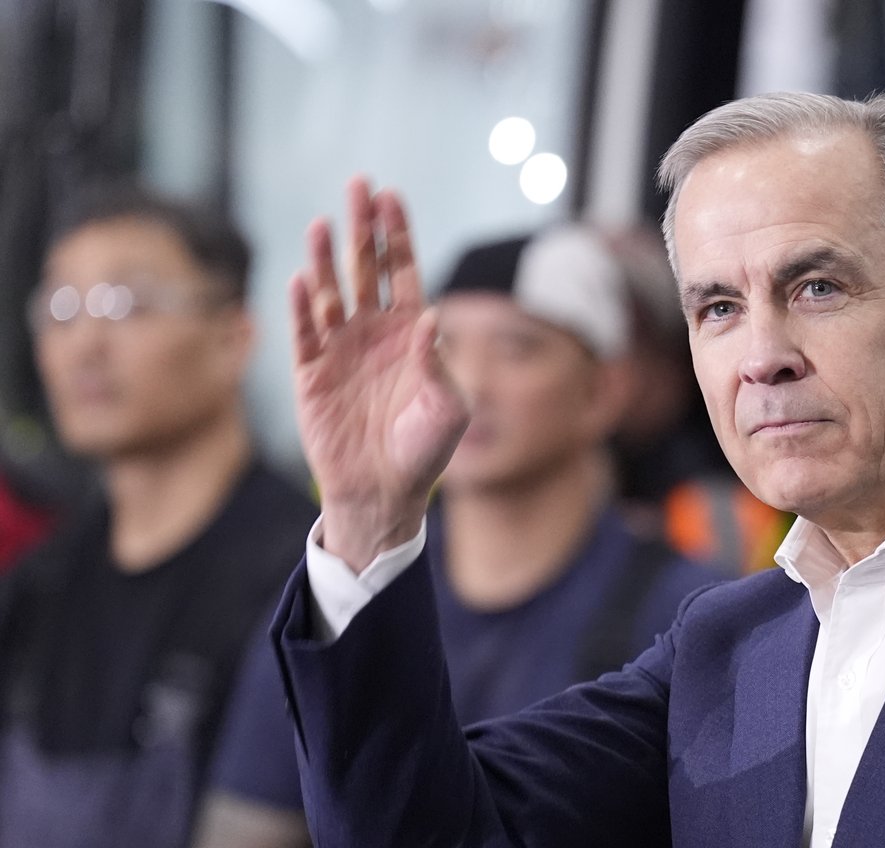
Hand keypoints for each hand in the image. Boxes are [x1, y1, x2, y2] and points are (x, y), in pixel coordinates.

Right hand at [290, 176, 469, 571]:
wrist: (385, 492)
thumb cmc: (425, 452)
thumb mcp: (448, 409)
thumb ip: (439, 364)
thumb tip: (430, 315)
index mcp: (410, 334)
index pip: (403, 272)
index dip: (397, 235)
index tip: (391, 196)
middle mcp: (373, 333)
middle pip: (365, 268)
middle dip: (363, 228)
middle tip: (358, 184)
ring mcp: (340, 350)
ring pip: (331, 292)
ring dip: (328, 259)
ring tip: (325, 224)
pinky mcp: (311, 375)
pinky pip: (304, 334)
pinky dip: (302, 308)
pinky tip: (303, 278)